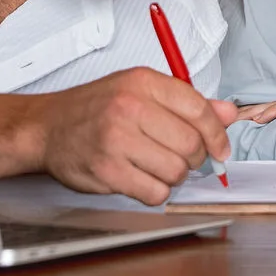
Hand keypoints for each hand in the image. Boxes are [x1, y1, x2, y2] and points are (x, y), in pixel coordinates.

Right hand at [0, 67, 238, 205]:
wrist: (46, 128)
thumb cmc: (96, 109)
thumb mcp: (140, 91)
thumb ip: (186, 102)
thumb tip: (229, 113)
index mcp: (143, 82)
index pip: (199, 109)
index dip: (218, 134)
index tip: (221, 149)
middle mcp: (129, 107)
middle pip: (191, 144)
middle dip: (195, 158)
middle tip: (182, 158)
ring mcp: (116, 140)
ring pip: (176, 171)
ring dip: (174, 176)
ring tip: (157, 167)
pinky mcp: (106, 171)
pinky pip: (154, 193)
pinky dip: (156, 191)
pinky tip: (142, 179)